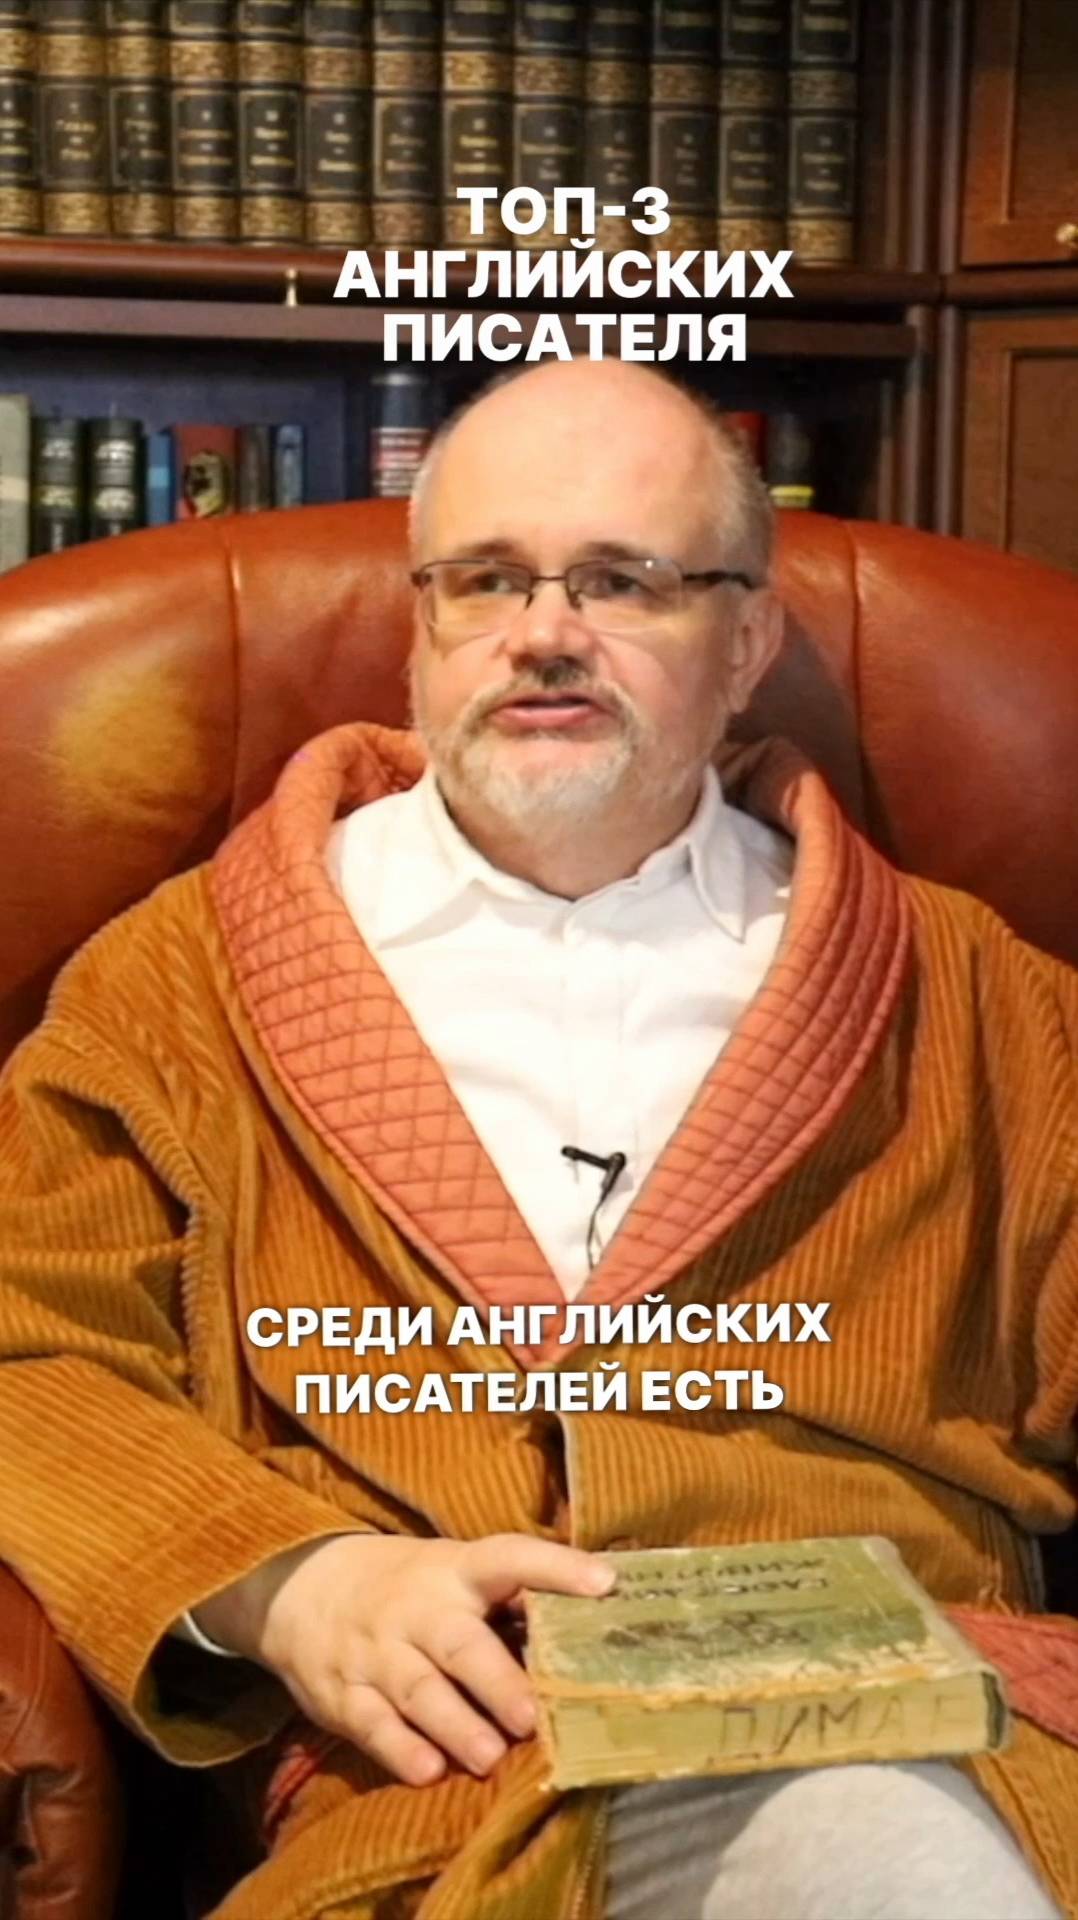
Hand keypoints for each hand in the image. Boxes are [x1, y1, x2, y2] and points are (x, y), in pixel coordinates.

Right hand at [192, 1532, 613, 1785]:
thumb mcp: (451, 1574)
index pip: (509, 1557)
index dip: (556, 1566)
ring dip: (455, 1724)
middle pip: (457, 1642)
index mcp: (454, 1571)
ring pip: (417, 1690)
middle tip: (531, 1715)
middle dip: (495, 1680)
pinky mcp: (344, 1695)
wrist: (302, 1589)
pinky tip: (428, 1771)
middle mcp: (417, 1610)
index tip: (604, 1583)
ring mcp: (377, 1652)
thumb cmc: (409, 1589)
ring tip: (491, 1756)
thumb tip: (593, 1622)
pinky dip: (398, 1749)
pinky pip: (371, 1723)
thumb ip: (508, 1599)